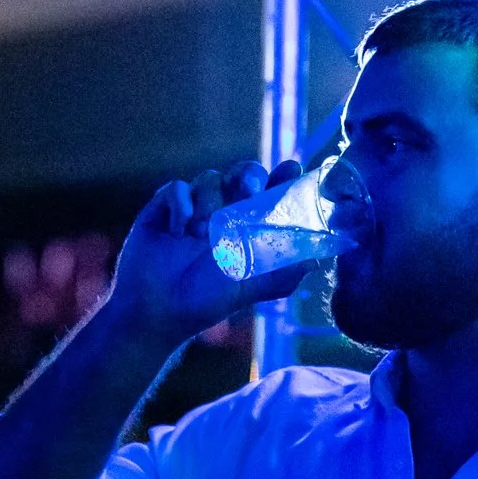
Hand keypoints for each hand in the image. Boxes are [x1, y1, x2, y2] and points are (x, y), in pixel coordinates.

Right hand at [100, 159, 313, 347]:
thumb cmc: (207, 300)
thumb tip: (318, 259)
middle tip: (248, 190)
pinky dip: (180, 205)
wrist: (159, 309)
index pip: (270, 192)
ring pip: (210, 179)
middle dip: (249, 176)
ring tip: (199, 237)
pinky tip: (178, 231)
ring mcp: (194, 207)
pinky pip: (177, 187)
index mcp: (248, 227)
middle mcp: (224, 212)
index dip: (282, 178)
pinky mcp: (164, 207)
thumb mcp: (253, 286)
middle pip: (243, 174)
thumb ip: (284, 272)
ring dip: (208, 203)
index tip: (291, 169)